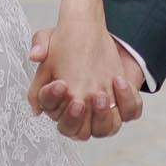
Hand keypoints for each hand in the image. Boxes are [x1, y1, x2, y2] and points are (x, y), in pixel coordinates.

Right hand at [27, 26, 143, 141]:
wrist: (92, 34)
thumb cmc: (69, 42)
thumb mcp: (49, 38)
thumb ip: (40, 44)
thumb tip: (35, 56)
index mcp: (57, 102)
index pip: (52, 111)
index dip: (54, 100)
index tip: (61, 84)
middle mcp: (78, 112)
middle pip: (75, 131)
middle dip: (76, 119)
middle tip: (79, 101)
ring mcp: (102, 111)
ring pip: (104, 130)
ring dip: (103, 117)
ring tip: (101, 94)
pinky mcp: (122, 103)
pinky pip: (129, 113)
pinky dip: (127, 101)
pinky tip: (119, 81)